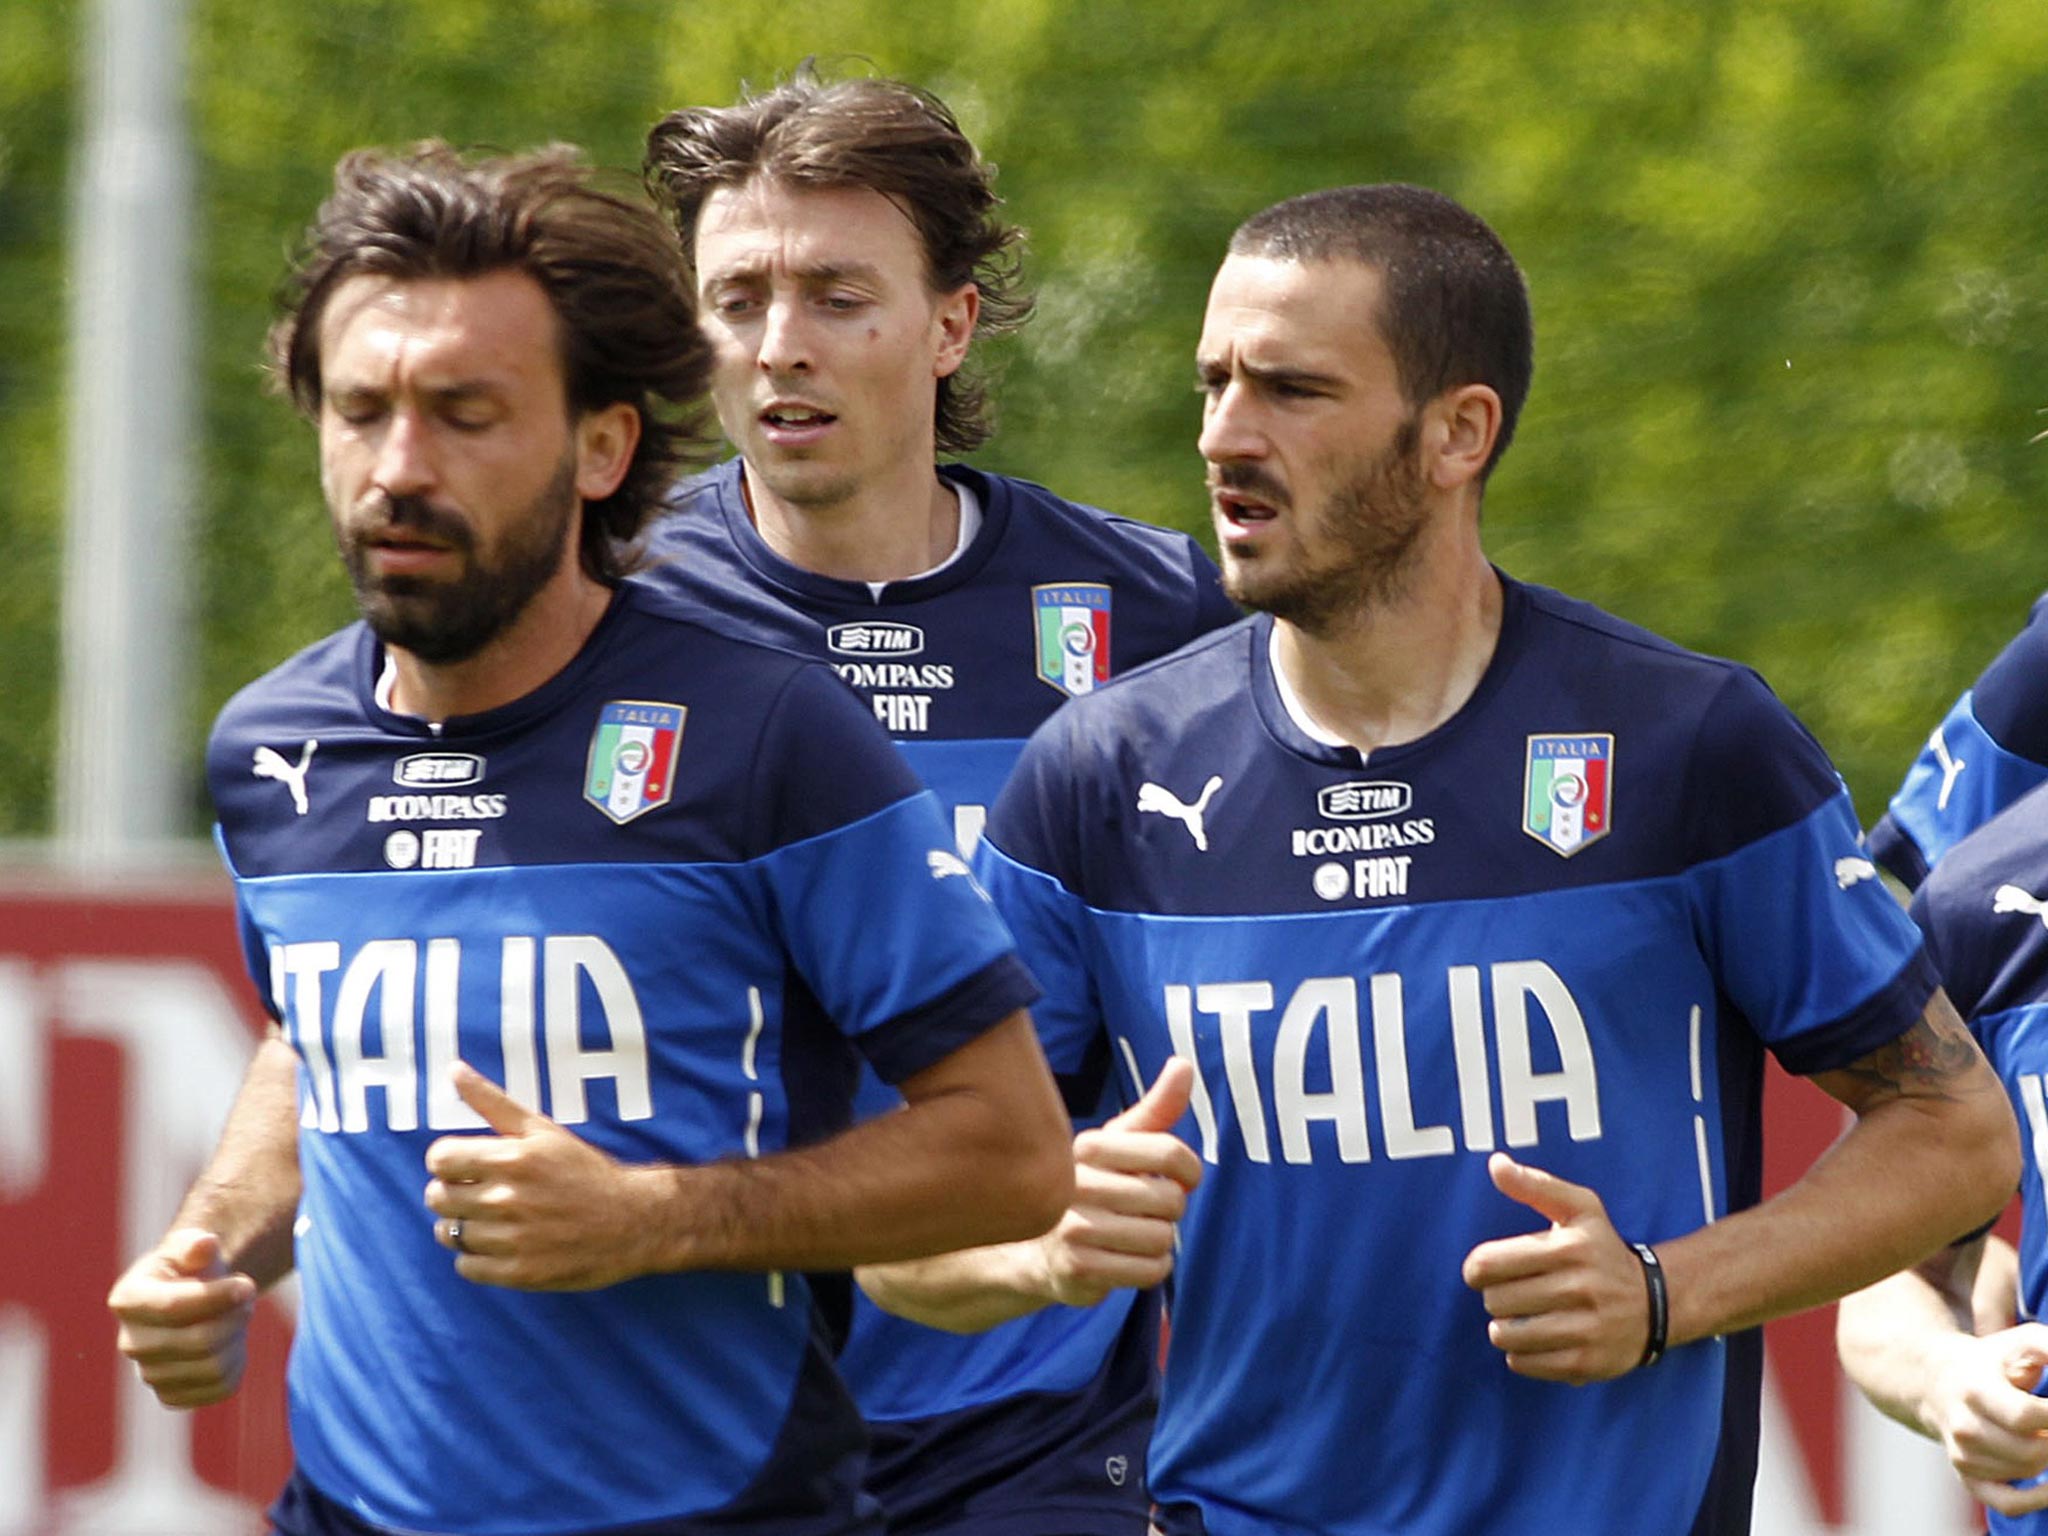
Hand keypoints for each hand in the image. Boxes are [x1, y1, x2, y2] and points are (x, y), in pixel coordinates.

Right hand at [107, 1228, 259, 1407]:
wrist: (193, 1296)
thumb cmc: (192, 1267)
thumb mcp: (191, 1246)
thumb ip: (195, 1243)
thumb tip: (204, 1243)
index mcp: (128, 1300)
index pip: (172, 1307)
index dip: (216, 1297)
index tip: (248, 1284)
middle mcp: (131, 1343)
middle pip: (199, 1341)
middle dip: (234, 1316)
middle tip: (247, 1296)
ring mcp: (150, 1374)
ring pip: (213, 1368)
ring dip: (238, 1338)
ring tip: (237, 1316)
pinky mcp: (173, 1396)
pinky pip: (220, 1388)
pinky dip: (237, 1364)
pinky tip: (231, 1343)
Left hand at [423, 1063, 671, 1290]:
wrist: (632, 1221)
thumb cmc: (584, 1170)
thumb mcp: (543, 1129)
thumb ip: (493, 1101)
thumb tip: (453, 1068)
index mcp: (513, 1159)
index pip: (439, 1159)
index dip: (447, 1162)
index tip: (465, 1166)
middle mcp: (509, 1199)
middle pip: (438, 1198)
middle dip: (451, 1193)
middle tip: (477, 1193)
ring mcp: (514, 1239)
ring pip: (449, 1234)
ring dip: (461, 1226)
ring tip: (488, 1220)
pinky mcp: (520, 1273)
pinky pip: (466, 1267)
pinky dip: (475, 1258)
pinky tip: (498, 1245)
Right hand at [1036, 1058, 1202, 1307]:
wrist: (1042, 1251)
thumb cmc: (1095, 1188)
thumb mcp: (1121, 1144)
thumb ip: (1156, 1108)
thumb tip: (1182, 1064)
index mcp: (1089, 1147)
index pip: (1168, 1152)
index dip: (1189, 1170)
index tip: (1181, 1177)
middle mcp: (1076, 1183)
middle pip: (1169, 1200)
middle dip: (1169, 1210)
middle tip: (1145, 1211)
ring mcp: (1074, 1227)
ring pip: (1161, 1238)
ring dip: (1159, 1242)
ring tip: (1133, 1235)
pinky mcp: (1078, 1268)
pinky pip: (1150, 1271)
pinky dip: (1152, 1268)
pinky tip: (1129, 1259)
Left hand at [1461, 1153, 1647, 1383]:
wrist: (1657, 1303)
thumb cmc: (1603, 1251)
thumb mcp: (1579, 1208)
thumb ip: (1534, 1184)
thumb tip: (1495, 1164)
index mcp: (1570, 1248)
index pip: (1488, 1264)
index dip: (1476, 1269)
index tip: (1484, 1271)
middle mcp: (1580, 1288)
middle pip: (1496, 1301)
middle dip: (1495, 1297)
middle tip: (1513, 1293)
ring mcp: (1585, 1329)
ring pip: (1507, 1336)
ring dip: (1505, 1328)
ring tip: (1521, 1318)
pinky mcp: (1587, 1363)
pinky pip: (1525, 1363)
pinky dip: (1521, 1354)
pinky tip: (1536, 1339)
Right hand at [1923, 1323, 2047, 1513]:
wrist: (1935, 1381)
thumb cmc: (1990, 1359)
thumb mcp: (2021, 1341)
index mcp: (1974, 1388)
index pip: (2026, 1416)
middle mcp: (1963, 1425)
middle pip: (2031, 1451)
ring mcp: (1963, 1454)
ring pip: (2025, 1471)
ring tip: (2046, 1434)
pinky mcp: (1967, 1476)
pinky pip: (2008, 1502)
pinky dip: (2037, 1500)